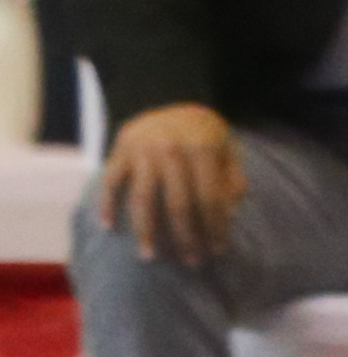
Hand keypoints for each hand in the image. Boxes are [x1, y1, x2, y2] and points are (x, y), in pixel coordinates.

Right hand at [99, 104, 240, 267]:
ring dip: (146, 231)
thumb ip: (232, 178)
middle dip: (186, 237)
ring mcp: (143, 151)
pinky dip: (107, 204)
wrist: (168, 94)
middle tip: (191, 262)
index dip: (214, 227)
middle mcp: (172, 150)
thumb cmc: (203, 132)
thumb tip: (231, 213)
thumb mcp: (227, 147)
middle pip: (178, 205)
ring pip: (143, 199)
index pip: (210, 199)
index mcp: (203, 150)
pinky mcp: (120, 150)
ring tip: (149, 257)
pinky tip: (108, 228)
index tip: (216, 251)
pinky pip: (111, 182)